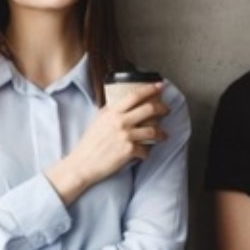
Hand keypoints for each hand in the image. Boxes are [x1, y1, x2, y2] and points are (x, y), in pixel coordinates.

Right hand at [47, 82, 166, 203]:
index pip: (134, 96)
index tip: (160, 85)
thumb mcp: (98, 121)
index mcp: (111, 112)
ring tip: (163, 135)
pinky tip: (144, 153)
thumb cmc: (89, 143)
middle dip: (162, 108)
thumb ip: (110, 112)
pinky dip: (146, 152)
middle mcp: (120, 122)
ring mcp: (125, 136)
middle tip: (166, 110)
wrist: (82, 163)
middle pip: (149, 109)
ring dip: (161, 133)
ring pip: (153, 130)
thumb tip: (121, 105)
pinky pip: (146, 149)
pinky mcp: (129, 151)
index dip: (149, 89)